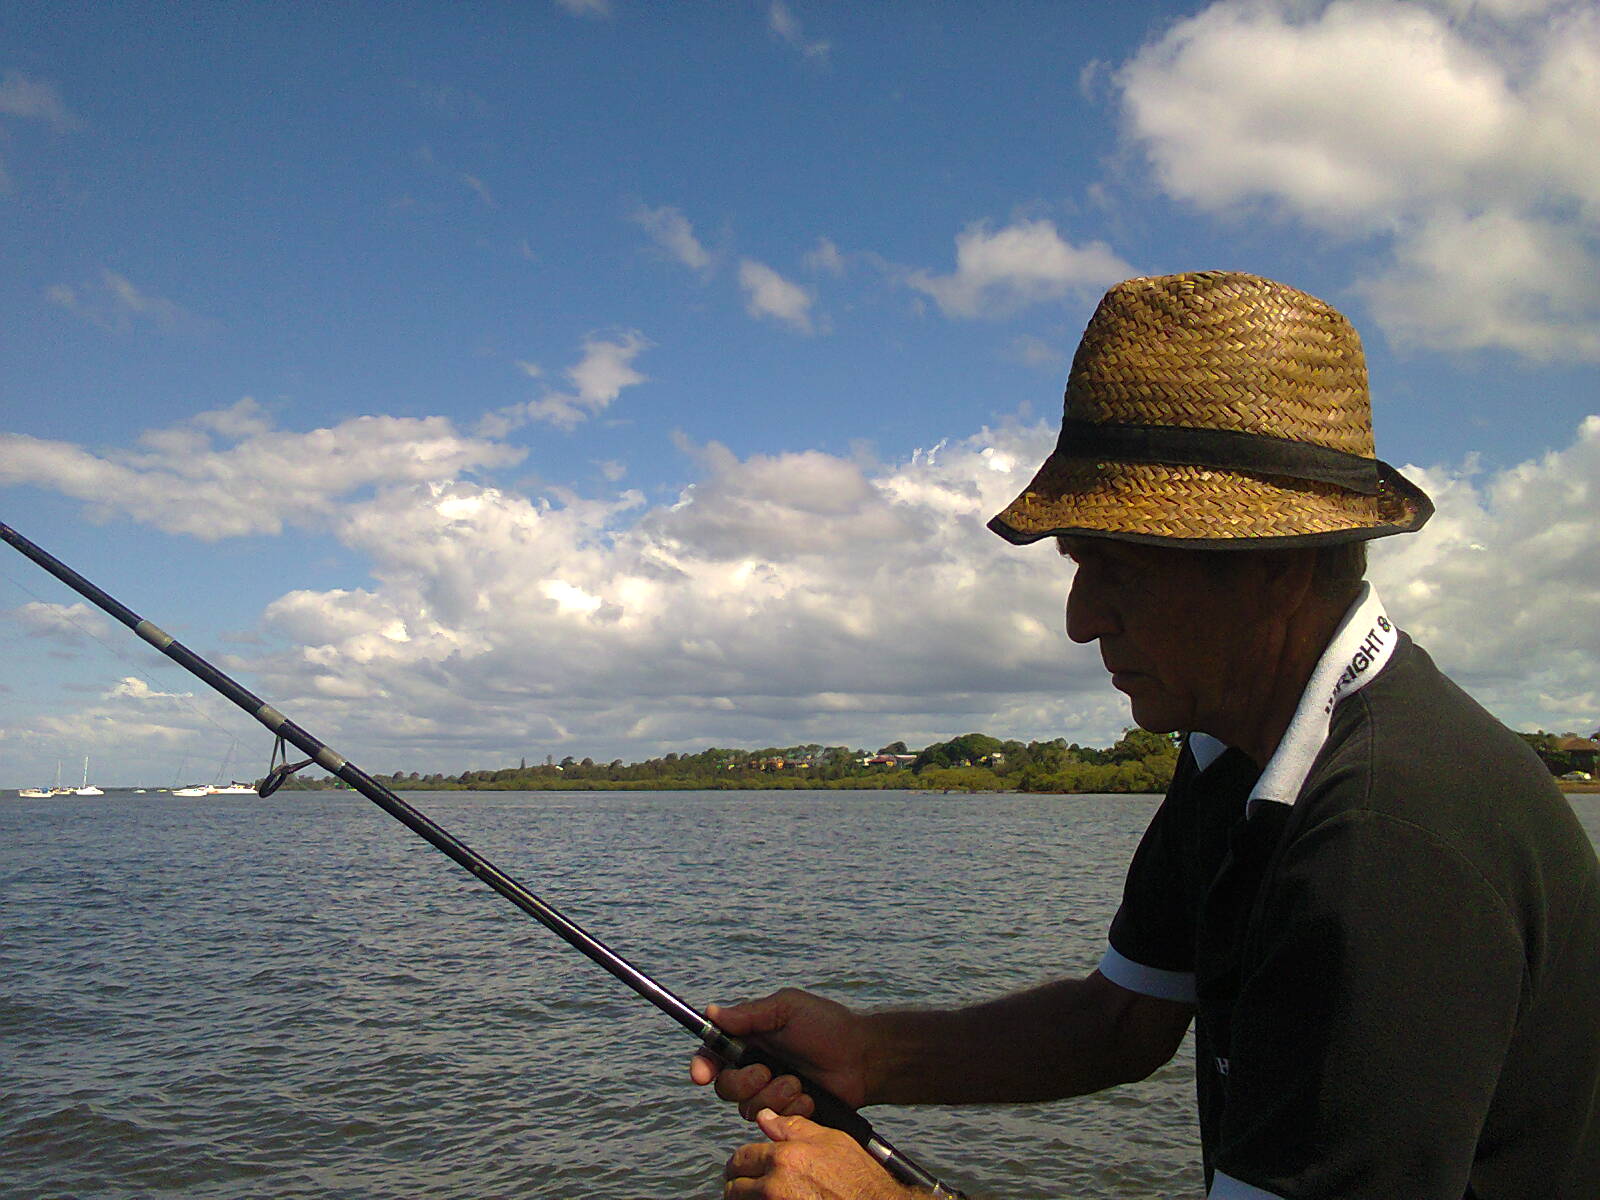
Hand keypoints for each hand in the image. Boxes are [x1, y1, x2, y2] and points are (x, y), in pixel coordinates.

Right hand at [691, 988, 870, 1119]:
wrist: (863, 1059)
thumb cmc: (828, 1026)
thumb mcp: (787, 1009)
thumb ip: (748, 1014)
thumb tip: (710, 1012)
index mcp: (751, 1040)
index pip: (713, 1055)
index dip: (702, 1066)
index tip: (702, 1074)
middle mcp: (755, 1067)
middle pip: (724, 1087)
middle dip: (743, 1083)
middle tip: (767, 1072)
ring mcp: (771, 1093)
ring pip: (747, 1108)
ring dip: (773, 1096)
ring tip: (798, 1083)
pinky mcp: (787, 1114)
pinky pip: (773, 1122)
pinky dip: (790, 1111)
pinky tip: (809, 1099)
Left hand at [722, 1109, 917, 1199]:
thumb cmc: (859, 1179)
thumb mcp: (831, 1140)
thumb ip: (793, 1127)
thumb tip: (765, 1116)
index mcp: (784, 1158)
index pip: (741, 1158)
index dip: (743, 1162)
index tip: (746, 1167)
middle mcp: (775, 1187)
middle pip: (734, 1188)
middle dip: (740, 1185)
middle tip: (750, 1186)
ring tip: (765, 1197)